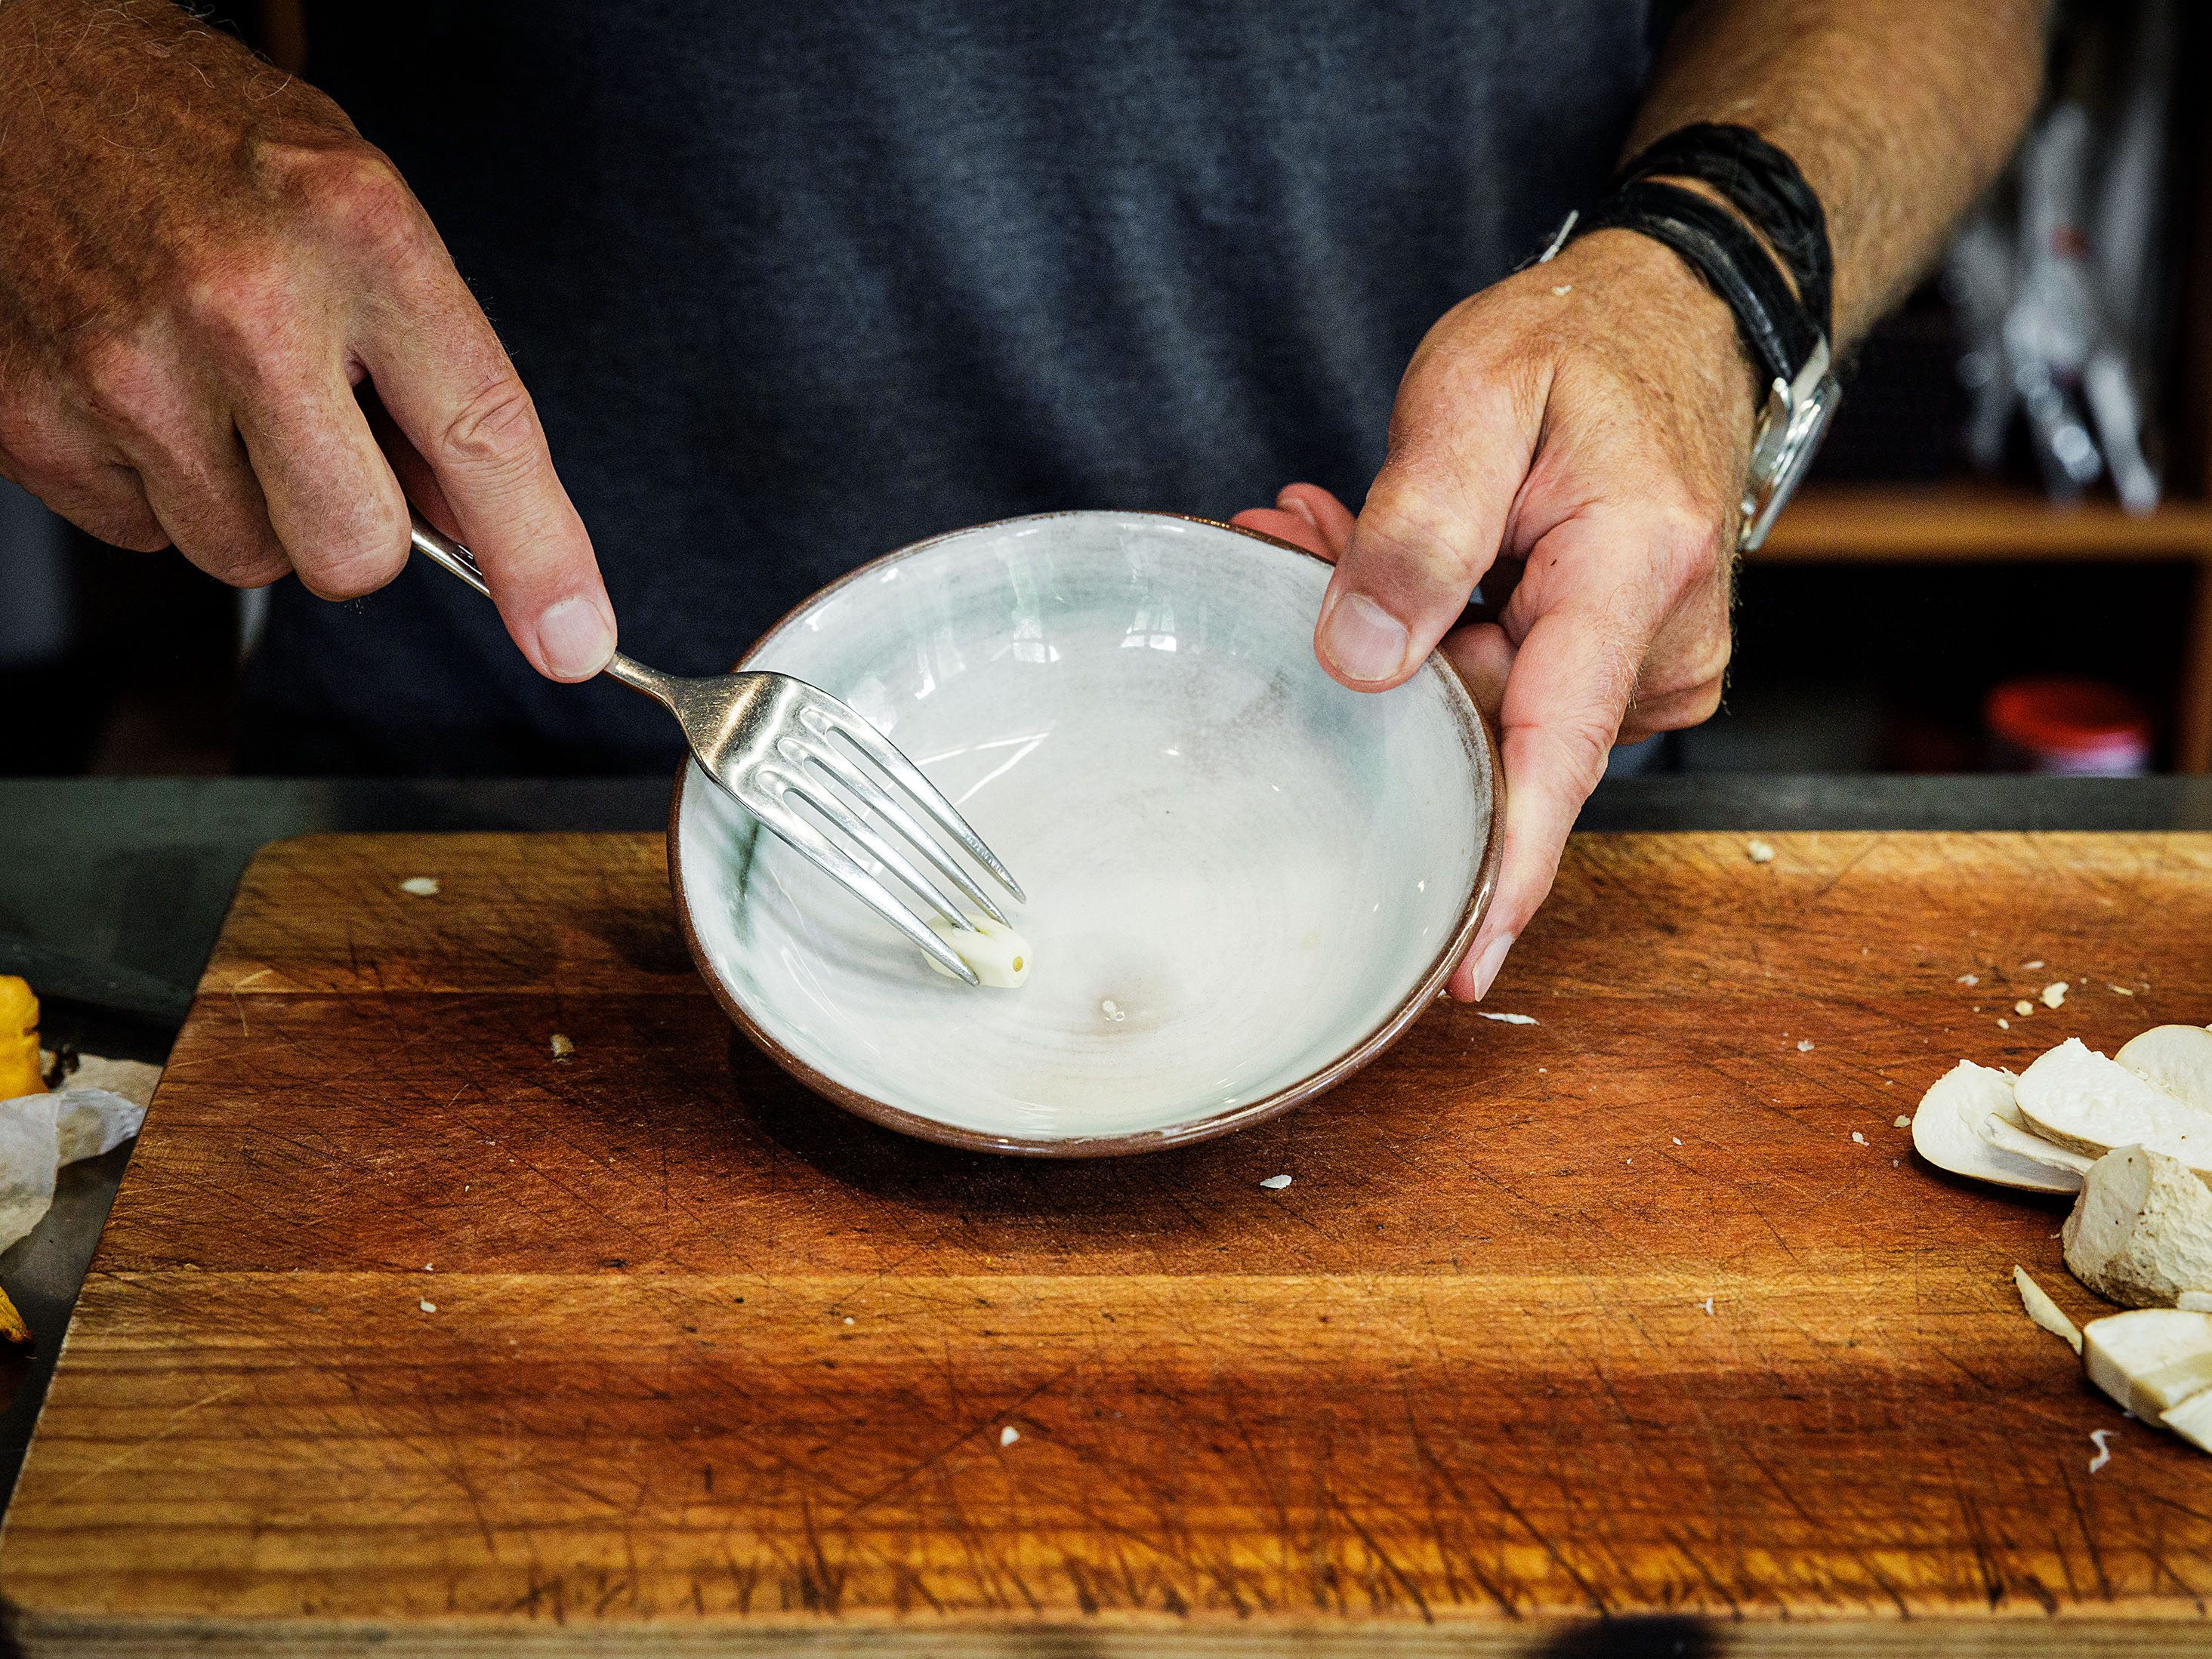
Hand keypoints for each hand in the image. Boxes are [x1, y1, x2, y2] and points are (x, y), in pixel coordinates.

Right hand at [0, 1, 613, 679]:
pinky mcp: (32, 419)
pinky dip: (154, 483)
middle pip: (353, 551)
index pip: (482, 435)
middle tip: (320, 435)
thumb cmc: (208, 146)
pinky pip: (142, 536)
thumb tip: (490, 531)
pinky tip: (144, 387)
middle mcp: (243, 306)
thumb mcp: (363, 216)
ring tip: (214, 386)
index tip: (571, 639)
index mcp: (356, 235)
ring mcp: (126, 370)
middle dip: (353, 524)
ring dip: (248, 502)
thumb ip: (437, 371)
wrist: (26, 78)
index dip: (538, 557)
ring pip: (244, 559)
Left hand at [1233, 229, 1753, 1000]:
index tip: (1462, 963)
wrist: (1673, 319)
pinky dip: (1434, 634)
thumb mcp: (1476, 394)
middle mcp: (1659, 644)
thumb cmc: (1582, 345)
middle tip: (1293, 536)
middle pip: (1491, 730)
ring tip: (1332, 526)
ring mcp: (1646, 667)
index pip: (1559, 753)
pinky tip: (1389, 566)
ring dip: (1394, 637)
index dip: (1506, 866)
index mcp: (1633, 572)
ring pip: (1485, 710)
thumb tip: (1363, 662)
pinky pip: (1506, 687)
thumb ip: (1419, 528)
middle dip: (1375, 667)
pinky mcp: (1619, 670)